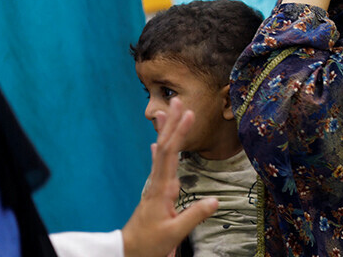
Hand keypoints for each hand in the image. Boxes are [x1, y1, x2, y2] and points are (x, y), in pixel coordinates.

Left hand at [122, 98, 218, 256]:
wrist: (127, 252)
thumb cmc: (149, 243)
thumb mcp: (174, 232)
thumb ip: (195, 215)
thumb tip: (215, 200)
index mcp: (162, 189)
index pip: (171, 154)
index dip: (179, 133)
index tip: (188, 114)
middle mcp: (157, 183)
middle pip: (165, 147)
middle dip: (172, 124)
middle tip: (177, 101)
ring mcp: (155, 186)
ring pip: (160, 153)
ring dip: (165, 132)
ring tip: (166, 112)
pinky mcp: (155, 192)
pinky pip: (158, 165)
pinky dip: (159, 151)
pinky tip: (155, 143)